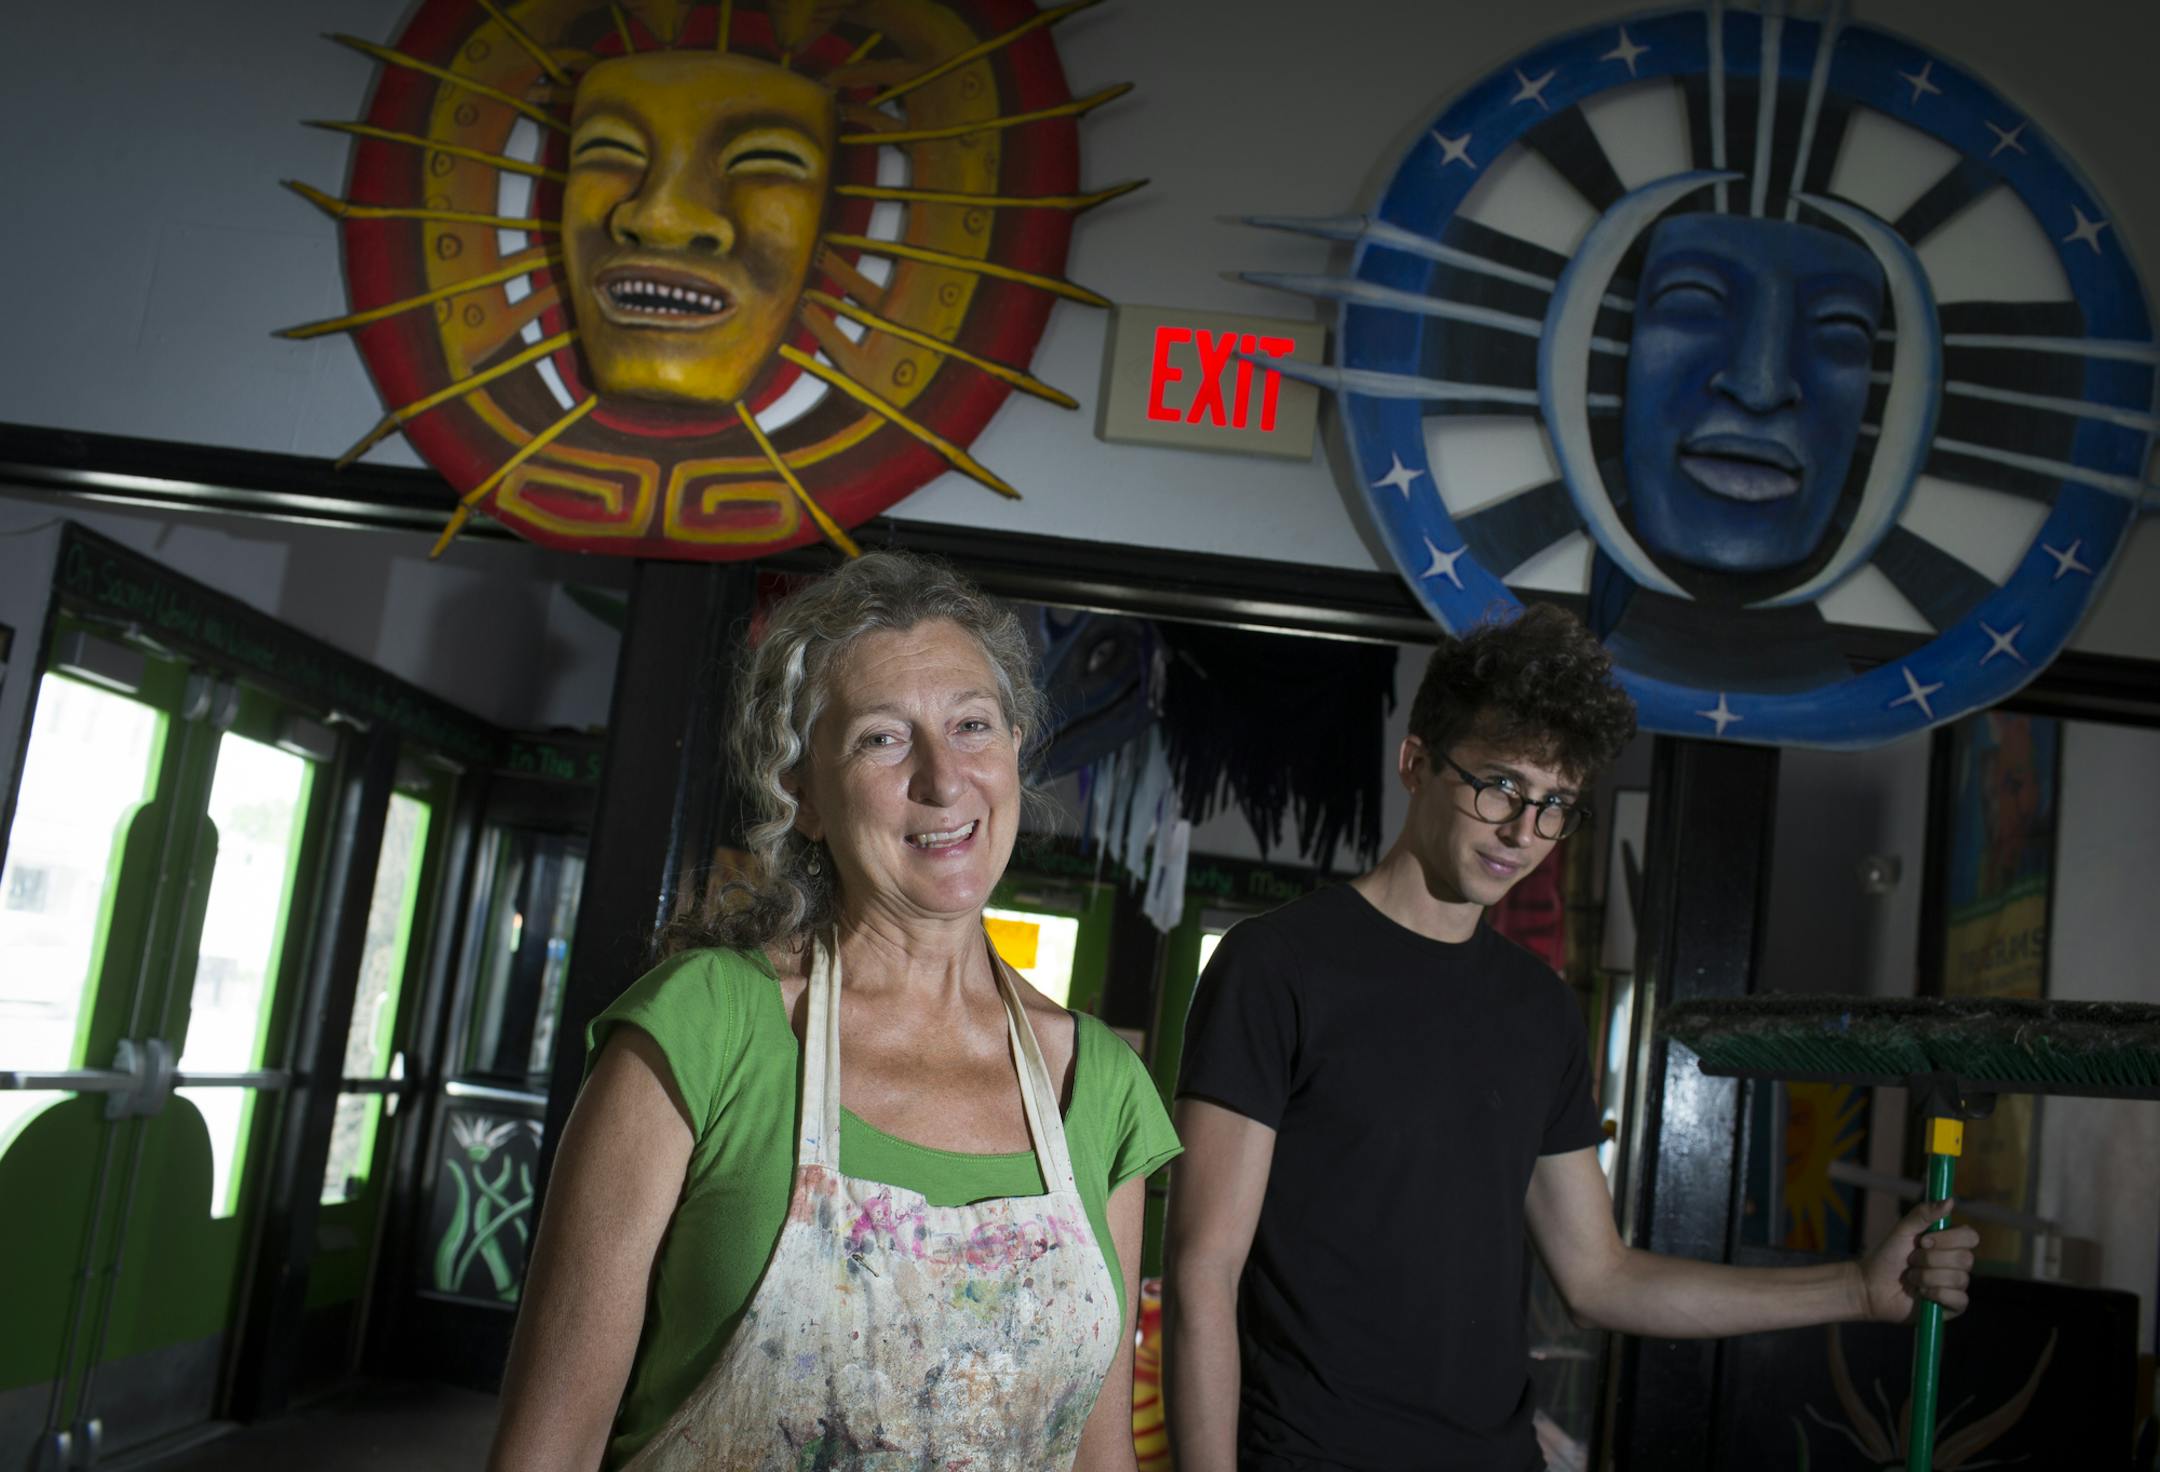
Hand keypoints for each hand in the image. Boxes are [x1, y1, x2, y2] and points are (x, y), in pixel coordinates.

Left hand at [1860, 1199, 1978, 1323]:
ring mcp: (1956, 1285)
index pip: (1971, 1237)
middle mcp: (1956, 1264)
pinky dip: (1936, 1294)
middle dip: (1931, 1260)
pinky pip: (1959, 1299)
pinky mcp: (1953, 1306)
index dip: (1949, 1239)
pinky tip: (1922, 1294)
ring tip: (1911, 1278)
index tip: (1923, 1241)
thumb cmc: (1887, 1256)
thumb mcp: (1903, 1230)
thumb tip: (1951, 1200)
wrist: (1872, 1286)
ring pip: (1959, 1279)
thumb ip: (1924, 1214)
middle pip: (1966, 1259)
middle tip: (1911, 1261)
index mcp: (1949, 1243)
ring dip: (1927, 1277)